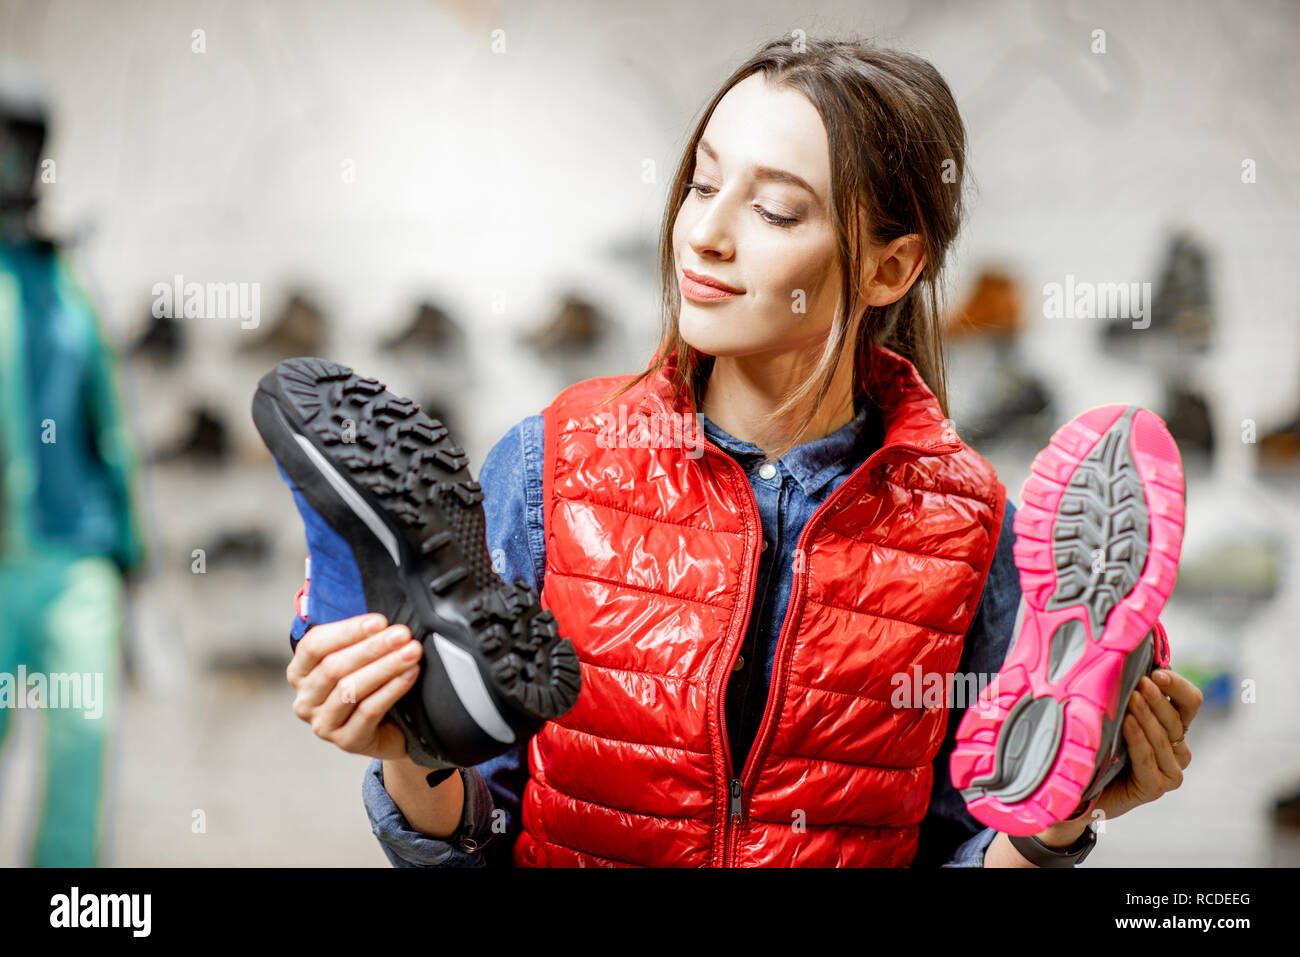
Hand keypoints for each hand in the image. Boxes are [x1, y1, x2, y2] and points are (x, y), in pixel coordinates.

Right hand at [285, 613, 422, 759]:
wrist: (389, 730)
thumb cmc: (370, 686)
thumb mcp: (358, 660)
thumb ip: (359, 639)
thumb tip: (381, 621)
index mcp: (301, 672)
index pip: (314, 645)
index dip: (347, 631)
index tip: (379, 621)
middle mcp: (305, 699)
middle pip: (334, 667)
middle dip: (372, 647)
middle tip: (402, 634)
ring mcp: (323, 724)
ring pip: (350, 689)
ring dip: (385, 666)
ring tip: (411, 652)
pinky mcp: (345, 741)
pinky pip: (369, 711)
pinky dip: (392, 689)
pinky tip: (410, 674)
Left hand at [1093, 666, 1202, 821]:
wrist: (1079, 783)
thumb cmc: (1097, 740)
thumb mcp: (1112, 709)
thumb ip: (1126, 689)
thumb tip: (1123, 653)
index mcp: (1174, 724)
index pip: (1190, 700)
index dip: (1177, 685)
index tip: (1155, 672)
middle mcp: (1177, 748)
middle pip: (1176, 718)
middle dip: (1157, 698)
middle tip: (1139, 682)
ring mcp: (1170, 770)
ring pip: (1164, 737)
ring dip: (1146, 716)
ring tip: (1130, 698)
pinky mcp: (1156, 787)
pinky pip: (1148, 759)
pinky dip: (1138, 739)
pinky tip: (1126, 723)